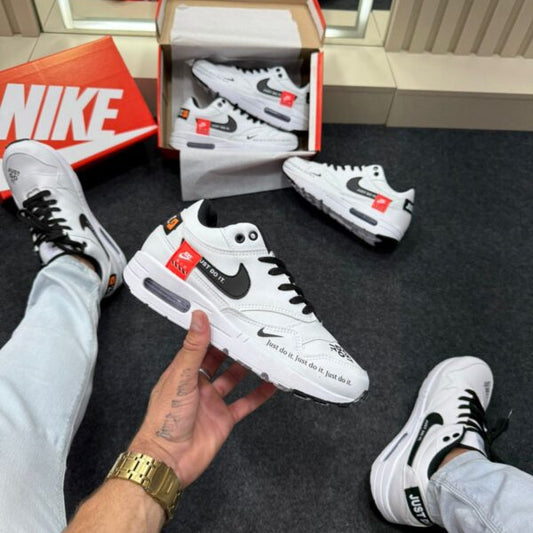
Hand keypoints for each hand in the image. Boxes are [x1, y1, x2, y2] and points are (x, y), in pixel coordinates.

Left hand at [129, 310, 275, 487]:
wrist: (169, 459)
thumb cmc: (164, 420)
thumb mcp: (181, 376)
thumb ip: (193, 348)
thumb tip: (198, 319)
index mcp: (183, 372)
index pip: (201, 347)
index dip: (213, 334)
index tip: (227, 320)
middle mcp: (198, 385)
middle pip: (219, 361)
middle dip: (232, 349)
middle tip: (248, 334)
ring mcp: (212, 402)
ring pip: (233, 380)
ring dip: (246, 369)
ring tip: (261, 354)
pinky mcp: (223, 418)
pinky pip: (245, 403)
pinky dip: (258, 395)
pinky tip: (269, 386)